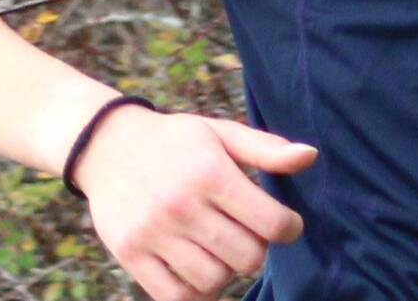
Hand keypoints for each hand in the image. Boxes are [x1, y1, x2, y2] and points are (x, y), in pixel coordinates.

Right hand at [72, 105, 319, 299]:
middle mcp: (181, 205)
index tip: (286, 224)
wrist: (107, 145)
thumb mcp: (221, 133)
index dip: (289, 228)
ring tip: (221, 251)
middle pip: (246, 258)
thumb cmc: (177, 141)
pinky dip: (195, 292)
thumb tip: (310, 157)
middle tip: (249, 236)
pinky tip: (199, 270)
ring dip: (226, 272)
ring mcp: (153, 233)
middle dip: (257, 251)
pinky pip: (174, 296)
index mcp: (210, 173)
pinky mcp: (130, 254)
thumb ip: (266, 149)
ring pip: (213, 281)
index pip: (271, 223)